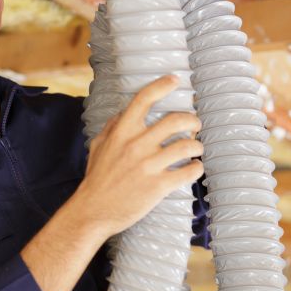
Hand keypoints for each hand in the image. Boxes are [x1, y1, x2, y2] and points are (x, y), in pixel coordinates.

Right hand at [74, 75, 203, 237]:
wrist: (93, 210)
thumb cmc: (96, 179)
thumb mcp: (98, 147)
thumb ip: (111, 128)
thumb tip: (123, 114)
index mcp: (121, 132)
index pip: (143, 99)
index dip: (162, 85)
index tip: (174, 80)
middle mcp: (136, 145)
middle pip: (175, 121)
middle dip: (192, 121)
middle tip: (194, 125)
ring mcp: (148, 165)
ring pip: (187, 146)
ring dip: (197, 146)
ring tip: (196, 150)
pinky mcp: (158, 186)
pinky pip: (189, 171)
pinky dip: (196, 168)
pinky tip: (193, 169)